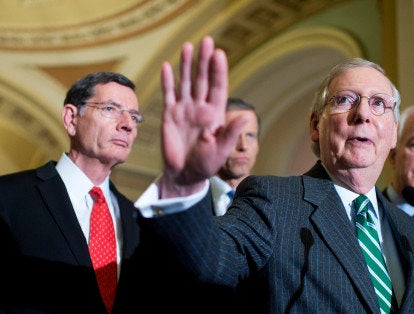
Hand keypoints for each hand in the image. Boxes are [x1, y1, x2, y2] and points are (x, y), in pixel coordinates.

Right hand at [158, 36, 246, 197]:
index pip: (218, 87)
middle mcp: (201, 107)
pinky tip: (167, 66)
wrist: (184, 174)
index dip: (218, 71)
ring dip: (187, 65)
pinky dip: (167, 81)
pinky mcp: (169, 115)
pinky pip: (168, 94)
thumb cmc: (206, 165)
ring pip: (186, 82)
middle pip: (202, 79)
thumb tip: (246, 116)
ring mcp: (185, 109)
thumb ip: (230, 133)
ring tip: (188, 46)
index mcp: (216, 114)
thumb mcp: (221, 151)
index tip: (219, 54)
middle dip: (204, 61)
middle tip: (206, 40)